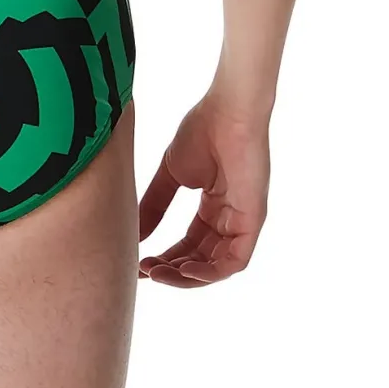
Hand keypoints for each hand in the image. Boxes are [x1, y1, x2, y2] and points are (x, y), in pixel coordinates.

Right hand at [138, 93, 269, 286]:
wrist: (227, 111)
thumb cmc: (203, 131)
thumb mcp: (170, 176)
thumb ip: (154, 206)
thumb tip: (135, 234)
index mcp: (213, 208)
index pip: (188, 246)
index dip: (163, 259)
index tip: (137, 263)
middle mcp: (229, 219)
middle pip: (200, 260)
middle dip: (169, 271)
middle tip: (142, 271)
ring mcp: (243, 221)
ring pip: (216, 267)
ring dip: (185, 277)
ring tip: (156, 273)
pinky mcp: (253, 220)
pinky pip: (235, 261)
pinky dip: (209, 273)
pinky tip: (182, 270)